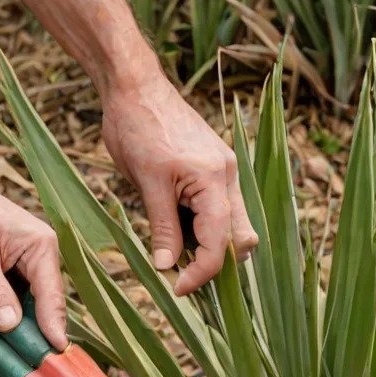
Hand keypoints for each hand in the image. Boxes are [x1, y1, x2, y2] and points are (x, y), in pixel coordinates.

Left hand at [0, 178, 66, 347]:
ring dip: (5, 347)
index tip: (55, 353)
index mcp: (41, 249)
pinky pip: (4, 322)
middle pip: (40, 315)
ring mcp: (22, 282)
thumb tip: (9, 325)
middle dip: (26, 345)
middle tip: (19, 376)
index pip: (52, 295)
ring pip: (21, 324)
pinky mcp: (6, 292)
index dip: (52, 327)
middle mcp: (38, 268)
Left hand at [101, 72, 257, 293]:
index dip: (201, 273)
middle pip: (240, 240)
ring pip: (233, 227)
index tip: (177, 289)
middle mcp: (228, 177)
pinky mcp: (214, 171)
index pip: (220, 245)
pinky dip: (204, 229)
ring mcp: (224, 173)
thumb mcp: (147, 183)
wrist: (135, 86)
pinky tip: (179, 231)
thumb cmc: (138, 127)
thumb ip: (163, 227)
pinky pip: (220, 210)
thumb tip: (166, 267)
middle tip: (180, 275)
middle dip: (215, 263)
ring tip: (176, 253)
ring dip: (210, 247)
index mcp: (214, 180)